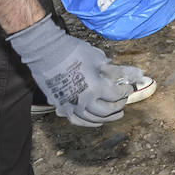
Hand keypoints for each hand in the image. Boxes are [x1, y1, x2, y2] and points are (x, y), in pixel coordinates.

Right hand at [8, 18, 143, 127]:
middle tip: (123, 104)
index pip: (116, 96)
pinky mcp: (60, 105)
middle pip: (106, 111)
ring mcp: (71, 105)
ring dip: (104, 119)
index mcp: (96, 88)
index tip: (128, 88)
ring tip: (113, 116)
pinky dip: (87, 122)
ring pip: (91, 119)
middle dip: (117, 108)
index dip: (125, 92)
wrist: (46, 52)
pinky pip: (75, 119)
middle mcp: (84, 100)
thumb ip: (109, 68)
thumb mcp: (97, 58)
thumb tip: (118, 72)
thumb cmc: (73, 51)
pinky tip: (93, 121)